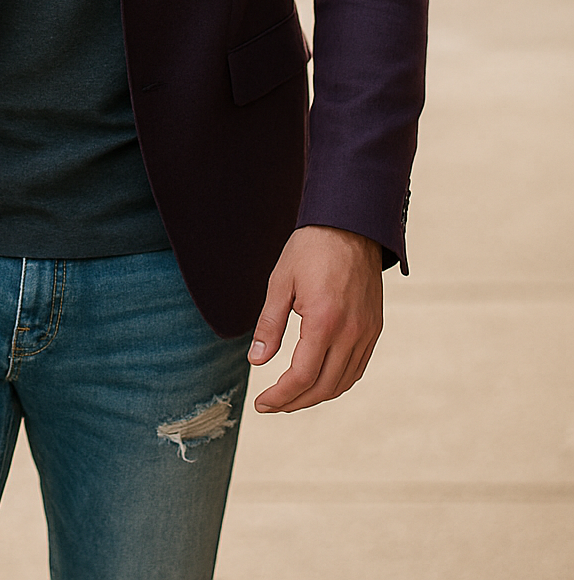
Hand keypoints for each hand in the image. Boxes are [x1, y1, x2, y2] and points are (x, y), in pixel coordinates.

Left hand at [248, 225, 382, 413]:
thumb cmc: (311, 249)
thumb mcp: (280, 282)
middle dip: (295, 402)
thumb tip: (256, 360)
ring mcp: (367, 331)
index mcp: (324, 320)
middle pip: (323, 386)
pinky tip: (319, 381)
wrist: (351, 224)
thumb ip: (269, 324)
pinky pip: (357, 367)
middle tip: (272, 405)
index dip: (280, 396)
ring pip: (343, 382)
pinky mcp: (374, 327)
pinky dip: (338, 382)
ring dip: (317, 396)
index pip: (302, 376)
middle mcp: (351, 331)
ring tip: (292, 397)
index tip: (262, 404)